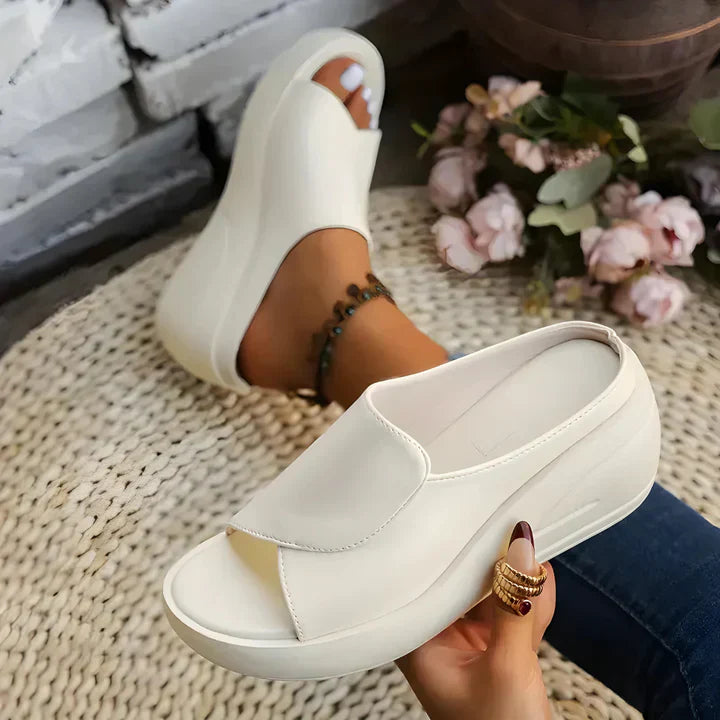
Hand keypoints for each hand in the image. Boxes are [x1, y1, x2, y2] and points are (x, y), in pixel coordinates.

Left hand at [397, 521, 555, 719]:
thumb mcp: (509, 669)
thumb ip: (516, 607)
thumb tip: (522, 550)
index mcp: (417, 644)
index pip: (423, 581)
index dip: (445, 549)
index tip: (468, 519)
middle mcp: (437, 638)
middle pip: (458, 582)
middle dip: (491, 563)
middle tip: (512, 533)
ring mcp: (467, 642)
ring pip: (488, 592)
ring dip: (516, 581)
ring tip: (534, 561)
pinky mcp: (495, 647)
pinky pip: (510, 610)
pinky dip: (529, 601)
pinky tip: (542, 585)